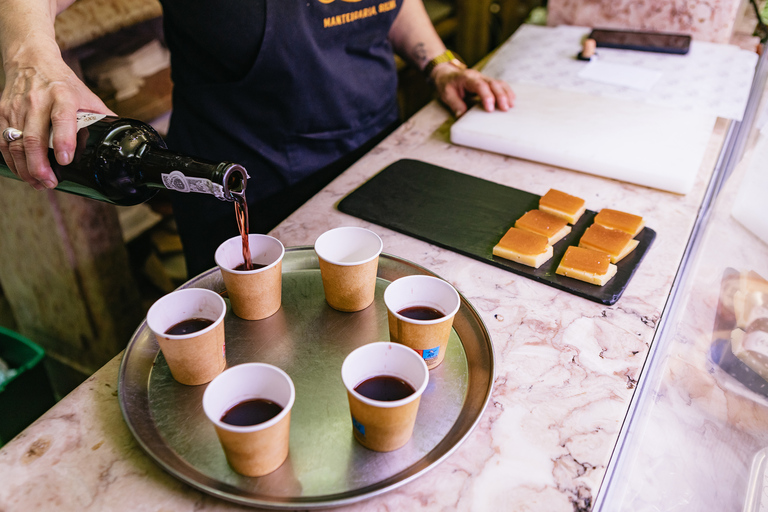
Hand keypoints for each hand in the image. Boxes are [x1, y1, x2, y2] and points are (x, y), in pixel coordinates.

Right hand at [0, 40, 111, 189]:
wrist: (31, 60)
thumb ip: (101, 117)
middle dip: (40, 166)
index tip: (65, 161)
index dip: (63, 141)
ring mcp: (17, 108)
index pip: (62, 118)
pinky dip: (11, 161)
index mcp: (63, 96)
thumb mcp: (86, 95)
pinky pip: (3, 142)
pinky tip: (22, 172)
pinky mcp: (3, 112)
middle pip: (34, 138)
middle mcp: (38, 101)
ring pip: (16, 143)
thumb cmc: (63, 83)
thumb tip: (121, 140)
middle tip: (50, 183)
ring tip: (38, 183)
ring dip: (25, 168)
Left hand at [432, 64, 514, 117]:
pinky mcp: (488, 83)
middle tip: (505, 109)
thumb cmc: (447, 85)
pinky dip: (507, 92)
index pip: (479, 85)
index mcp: (467, 78)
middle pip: (493, 83)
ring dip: (506, 94)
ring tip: (511, 105)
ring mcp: (485, 78)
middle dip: (500, 96)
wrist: (447, 74)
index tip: (490, 109)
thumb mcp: (447, 94)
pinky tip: (512, 100)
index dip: (486, 96)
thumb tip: (462, 115)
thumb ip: (455, 104)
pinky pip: (500, 85)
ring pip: (499, 83)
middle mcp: (478, 76)